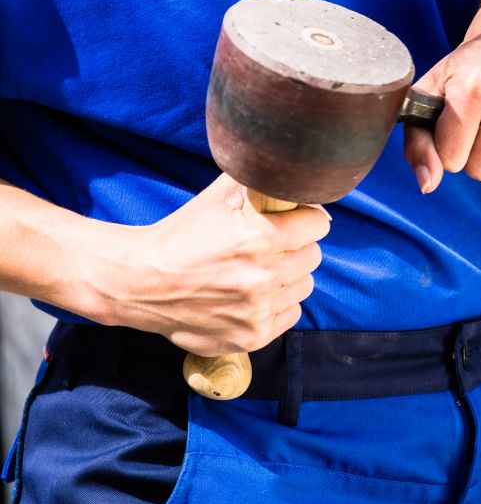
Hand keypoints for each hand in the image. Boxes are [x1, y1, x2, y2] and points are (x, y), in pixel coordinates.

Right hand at [86, 174, 329, 355]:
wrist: (140, 281)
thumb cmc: (180, 235)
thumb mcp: (216, 197)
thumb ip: (255, 180)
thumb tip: (288, 167)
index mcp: (259, 237)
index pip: (317, 225)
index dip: (306, 219)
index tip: (296, 220)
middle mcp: (263, 276)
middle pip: (313, 256)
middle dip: (298, 247)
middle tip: (275, 246)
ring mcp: (258, 310)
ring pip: (304, 286)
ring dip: (290, 276)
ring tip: (262, 270)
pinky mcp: (252, 336)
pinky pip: (291, 314)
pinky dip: (279, 304)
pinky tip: (255, 295)